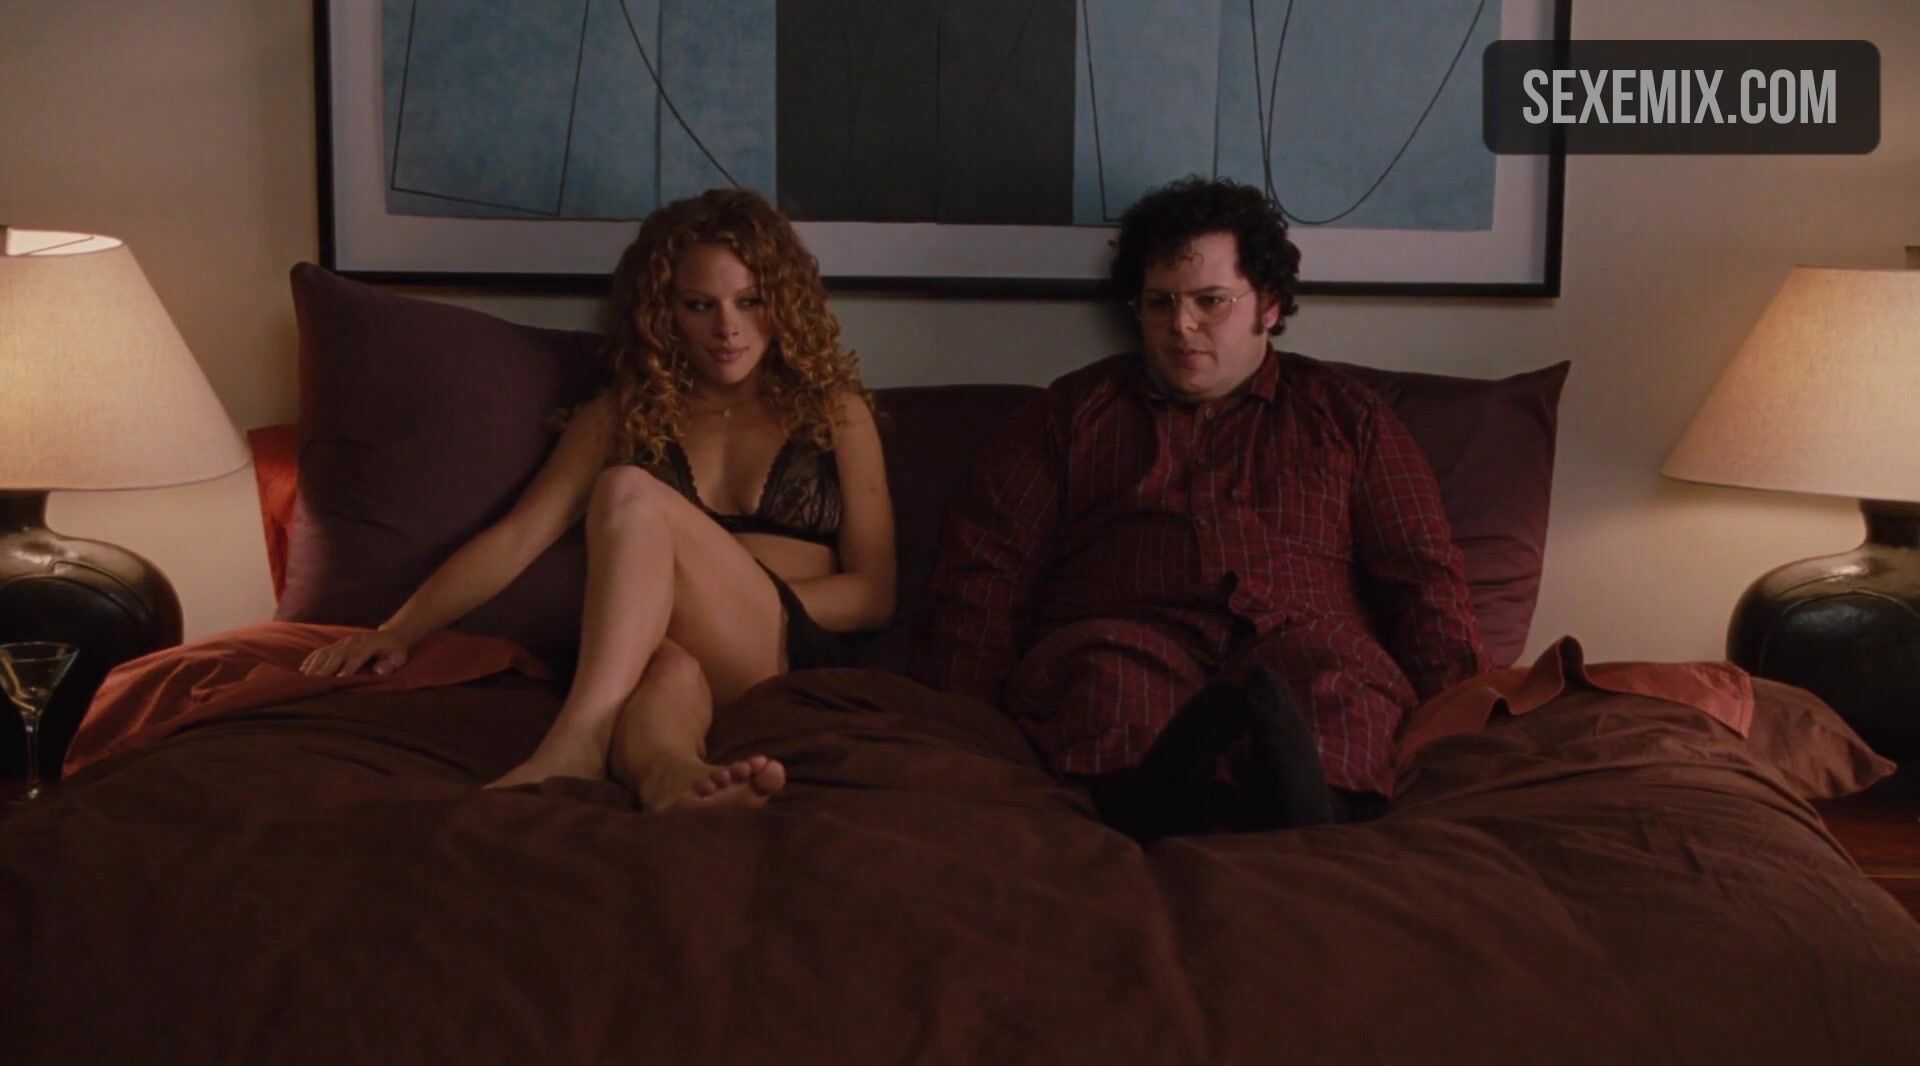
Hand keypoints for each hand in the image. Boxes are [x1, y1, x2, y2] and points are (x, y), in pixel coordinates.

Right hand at [299, 629, 414, 676]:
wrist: (391, 636)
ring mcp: (344, 642)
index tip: (338, 679)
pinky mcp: (338, 644)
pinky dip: (312, 659)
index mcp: (369, 644)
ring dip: (315, 665)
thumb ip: (390, 665)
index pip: (357, 656)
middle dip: (326, 668)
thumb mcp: (399, 658)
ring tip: (304, 678)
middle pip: (338, 655)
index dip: (348, 667)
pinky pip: (322, 651)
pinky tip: (303, 669)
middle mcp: (354, 641)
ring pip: (326, 653)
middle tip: (315, 682)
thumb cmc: (395, 651)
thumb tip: (379, 671)